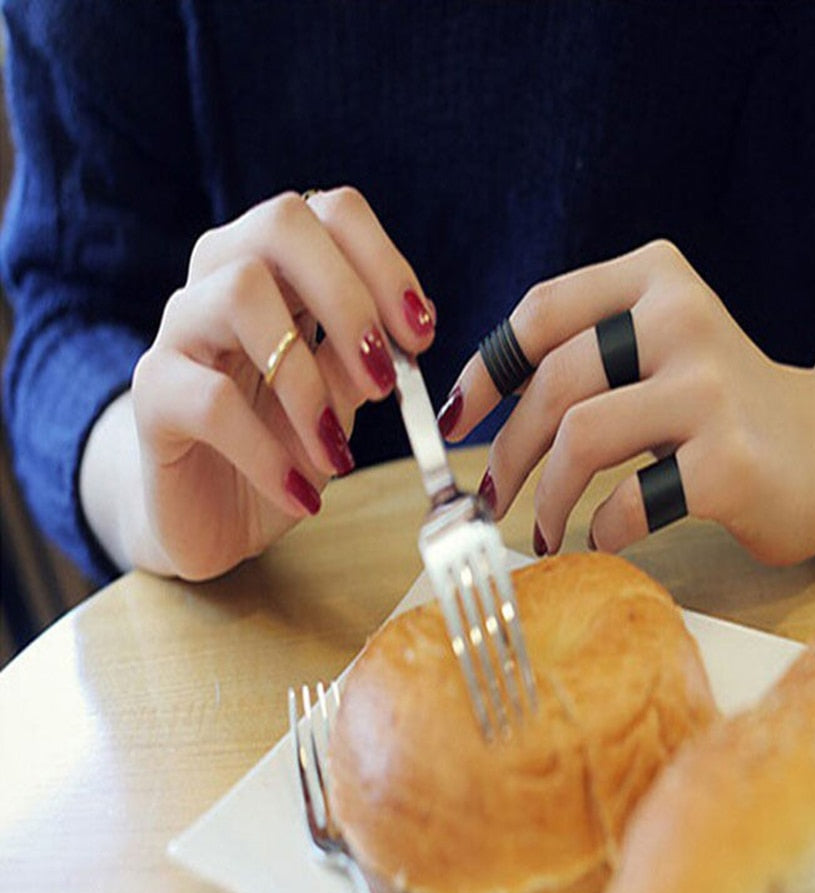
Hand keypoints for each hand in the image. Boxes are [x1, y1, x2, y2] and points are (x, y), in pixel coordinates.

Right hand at [124, 188, 434, 578]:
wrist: (218, 518)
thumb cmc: (284, 446)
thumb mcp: (339, 401)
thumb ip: (364, 358)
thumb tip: (418, 315)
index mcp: (280, 271)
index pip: (331, 213)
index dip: (384, 262)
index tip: (422, 334)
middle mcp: (223, 278)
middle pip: (282, 224)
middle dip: (348, 297)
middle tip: (384, 380)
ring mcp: (181, 328)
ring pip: (241, 293)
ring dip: (307, 380)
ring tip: (338, 452)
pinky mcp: (152, 392)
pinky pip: (211, 400)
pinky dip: (268, 452)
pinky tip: (301, 492)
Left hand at [438, 240, 814, 564]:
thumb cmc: (721, 408)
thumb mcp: (657, 353)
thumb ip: (585, 357)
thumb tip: (477, 405)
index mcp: (655, 279)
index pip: (543, 311)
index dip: (485, 370)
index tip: (455, 420)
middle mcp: (682, 318)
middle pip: (554, 383)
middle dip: (505, 452)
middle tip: (489, 499)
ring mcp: (710, 388)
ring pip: (581, 438)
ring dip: (545, 496)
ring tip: (541, 529)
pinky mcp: (731, 461)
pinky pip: (629, 501)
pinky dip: (601, 528)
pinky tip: (602, 536)